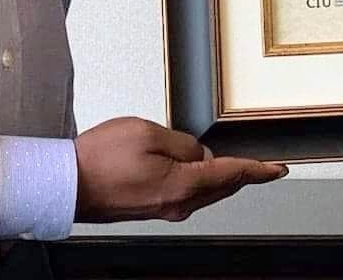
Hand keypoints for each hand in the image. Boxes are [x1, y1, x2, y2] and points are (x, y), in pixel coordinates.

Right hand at [74, 117, 287, 222]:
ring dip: (220, 177)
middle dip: (242, 174)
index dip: (257, 170)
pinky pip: (186, 194)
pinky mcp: (150, 209)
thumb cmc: (100, 159)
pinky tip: (195, 169)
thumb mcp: (148, 133)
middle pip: (222, 188)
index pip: (231, 175)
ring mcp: (163, 210)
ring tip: (231, 162)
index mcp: (181, 186)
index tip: (277, 169)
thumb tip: (199, 153)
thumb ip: (182, 142)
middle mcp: (177, 205)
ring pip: (205, 192)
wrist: (66, 185)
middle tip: (261, 164)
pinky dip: (199, 182)